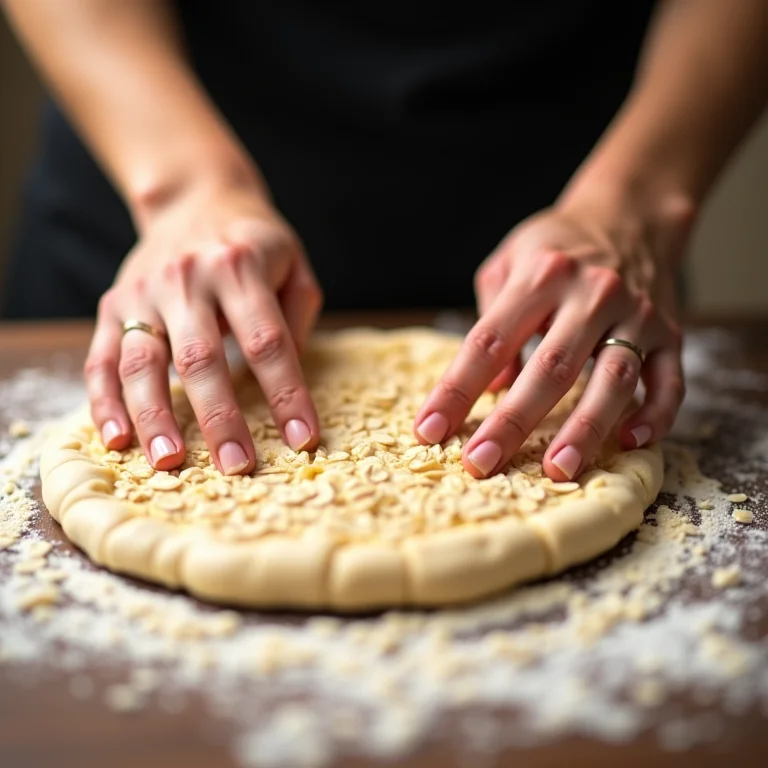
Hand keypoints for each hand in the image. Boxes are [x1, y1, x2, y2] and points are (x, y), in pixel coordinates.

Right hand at [84, 180, 321, 473]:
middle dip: (220, 418)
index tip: (303, 440)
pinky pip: (101, 360)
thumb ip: (297, 317)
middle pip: (202, 358)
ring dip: (155, 418)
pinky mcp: (112, 305)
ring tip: (170, 464)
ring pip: (142, 363)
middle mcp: (187, 278)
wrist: (193, 197)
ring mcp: (143, 292)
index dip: (287, 394)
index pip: (268, 341)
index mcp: (240, 266)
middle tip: (237, 466)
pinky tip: (118, 441)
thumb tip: (290, 383)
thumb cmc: (253, 243)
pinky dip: (106, 404)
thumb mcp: (292, 263)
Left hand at [414, 191, 690, 480]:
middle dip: (512, 421)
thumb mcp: (508, 263)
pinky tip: (631, 443)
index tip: (429, 431)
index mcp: (540, 276)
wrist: (630, 215)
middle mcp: (591, 293)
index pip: (488, 340)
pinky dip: (655, 415)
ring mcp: (636, 314)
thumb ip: (493, 320)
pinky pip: (669, 381)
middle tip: (481, 464)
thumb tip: (492, 388)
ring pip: (612, 379)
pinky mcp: (670, 334)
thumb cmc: (555, 248)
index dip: (456, 389)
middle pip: (549, 367)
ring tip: (557, 471)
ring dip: (585, 429)